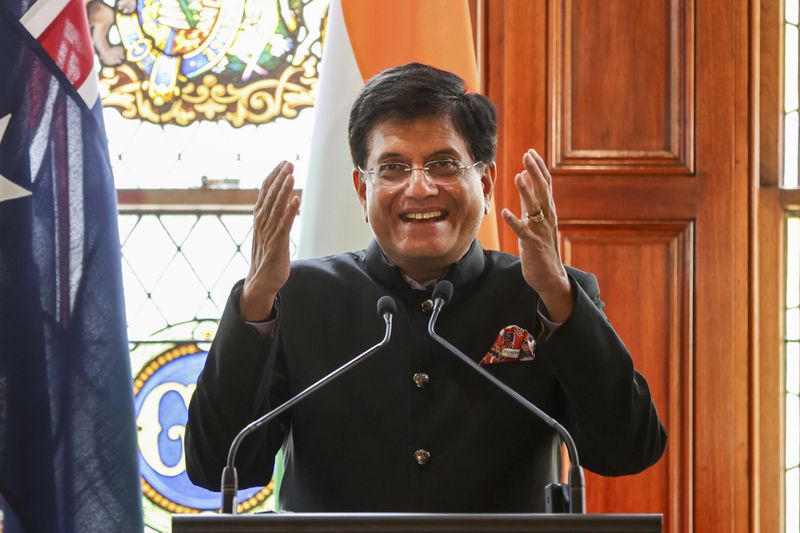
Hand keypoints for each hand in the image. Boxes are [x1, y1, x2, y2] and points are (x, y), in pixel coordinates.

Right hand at [240, 161, 300, 320]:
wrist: (260, 282)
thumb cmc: (266, 257)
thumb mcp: (268, 233)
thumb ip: (274, 216)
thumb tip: (285, 201)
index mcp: (259, 218)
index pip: (265, 192)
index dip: (274, 176)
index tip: (283, 163)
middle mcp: (262, 223)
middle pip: (270, 196)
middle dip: (280, 178)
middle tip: (289, 163)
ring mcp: (268, 233)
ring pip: (276, 207)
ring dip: (284, 190)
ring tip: (291, 175)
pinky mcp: (277, 245)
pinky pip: (284, 225)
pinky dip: (290, 212)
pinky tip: (296, 199)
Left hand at [501, 149, 572, 322]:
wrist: (550, 276)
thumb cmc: (540, 247)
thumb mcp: (535, 220)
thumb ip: (530, 200)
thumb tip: (523, 175)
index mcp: (548, 211)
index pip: (546, 185)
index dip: (538, 168)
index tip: (530, 152)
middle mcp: (547, 218)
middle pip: (543, 191)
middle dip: (535, 173)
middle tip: (527, 155)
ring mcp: (540, 231)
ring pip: (534, 208)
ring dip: (526, 192)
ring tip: (518, 176)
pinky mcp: (532, 245)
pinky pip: (522, 232)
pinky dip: (514, 221)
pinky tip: (504, 212)